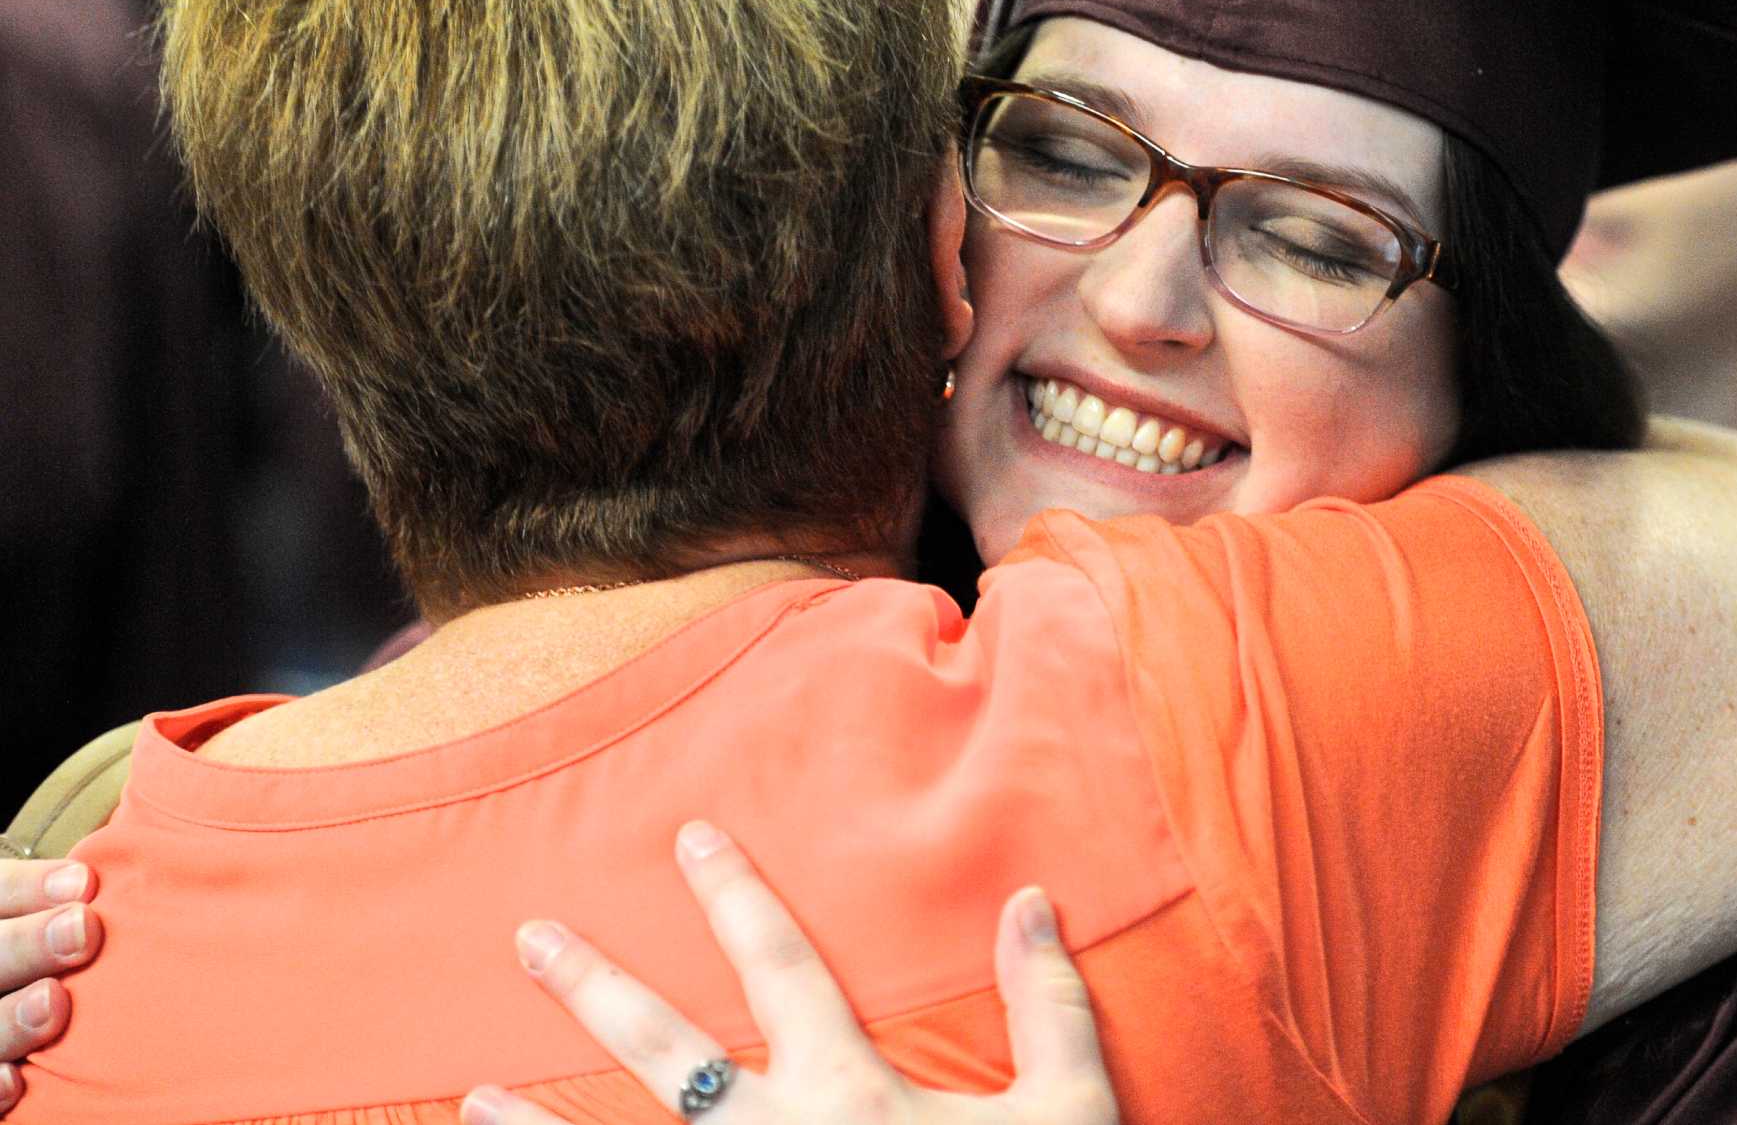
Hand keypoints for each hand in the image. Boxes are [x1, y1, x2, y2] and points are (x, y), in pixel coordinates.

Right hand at [0, 859, 102, 1115]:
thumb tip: (103, 885)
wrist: (35, 983)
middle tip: (84, 930)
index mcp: (0, 919)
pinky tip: (18, 1080)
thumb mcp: (55, 910)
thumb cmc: (65, 949)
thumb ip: (70, 901)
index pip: (0, 894)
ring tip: (55, 1002)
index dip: (30, 888)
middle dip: (29, 944)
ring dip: (13, 1017)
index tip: (85, 884)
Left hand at [460, 822, 1116, 1124]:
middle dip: (597, 989)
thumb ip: (1047, 1006)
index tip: (694, 837)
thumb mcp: (1068, 1115)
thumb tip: (1028, 901)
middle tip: (533, 937)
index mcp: (851, 1096)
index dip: (738, 897)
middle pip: (670, 1051)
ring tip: (470, 1100)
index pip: (784, 968)